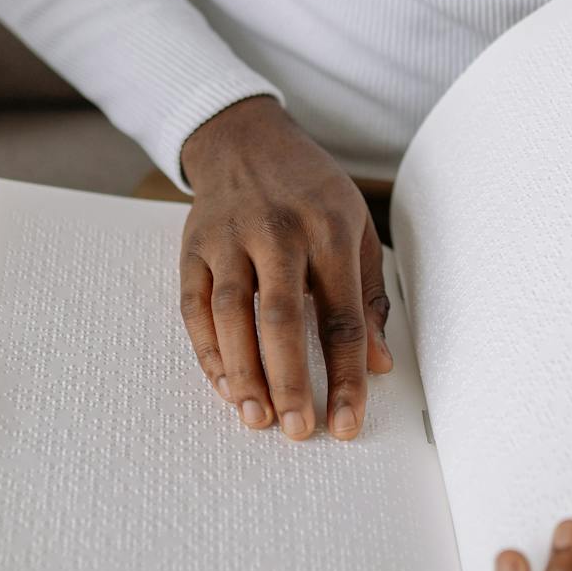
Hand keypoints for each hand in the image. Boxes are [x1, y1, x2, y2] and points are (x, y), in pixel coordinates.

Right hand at [177, 97, 392, 440]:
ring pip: (232, 315)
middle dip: (290, 382)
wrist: (245, 139)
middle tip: (299, 430)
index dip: (345, 375)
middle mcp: (278, 232)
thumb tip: (378, 363)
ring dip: (243, 373)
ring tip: (257, 419)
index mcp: (330, 230)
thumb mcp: (356, 228)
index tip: (347, 422)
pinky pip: (195, 308)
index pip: (342, 317)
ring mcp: (230, 239)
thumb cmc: (310, 191)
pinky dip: (208, 352)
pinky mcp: (193, 247)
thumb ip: (369, 297)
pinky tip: (225, 386)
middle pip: (282, 318)